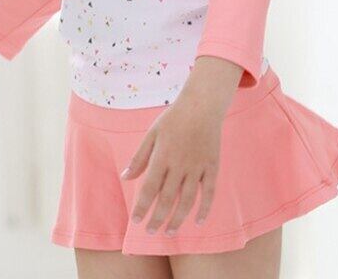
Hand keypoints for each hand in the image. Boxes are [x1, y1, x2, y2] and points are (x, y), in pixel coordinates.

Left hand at [121, 96, 224, 236]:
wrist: (202, 105)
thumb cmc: (173, 119)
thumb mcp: (152, 134)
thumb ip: (139, 157)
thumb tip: (125, 178)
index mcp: (162, 156)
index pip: (149, 188)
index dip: (142, 206)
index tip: (136, 221)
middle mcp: (180, 164)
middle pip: (167, 198)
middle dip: (157, 218)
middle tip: (150, 232)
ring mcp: (198, 167)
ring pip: (187, 200)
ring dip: (178, 219)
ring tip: (169, 232)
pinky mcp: (212, 167)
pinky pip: (209, 193)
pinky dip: (205, 209)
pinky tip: (197, 222)